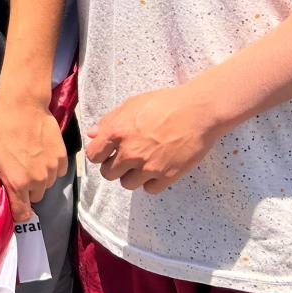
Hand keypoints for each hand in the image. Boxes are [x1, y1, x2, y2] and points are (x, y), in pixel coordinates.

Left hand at [0, 95, 67, 221]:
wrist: (22, 106)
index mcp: (17, 183)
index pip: (23, 214)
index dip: (17, 212)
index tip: (14, 206)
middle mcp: (38, 179)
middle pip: (35, 197)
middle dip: (27, 190)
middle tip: (18, 173)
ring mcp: (52, 168)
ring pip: (47, 184)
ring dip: (40, 178)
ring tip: (29, 161)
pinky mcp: (62, 157)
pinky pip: (57, 171)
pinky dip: (50, 167)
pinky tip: (40, 154)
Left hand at [84, 83, 225, 193]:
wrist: (198, 111)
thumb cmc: (165, 103)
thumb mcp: (132, 104)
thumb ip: (109, 120)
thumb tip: (93, 134)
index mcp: (117, 132)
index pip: (93, 156)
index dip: (99, 154)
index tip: (108, 152)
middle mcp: (130, 152)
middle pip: (108, 174)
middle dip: (115, 167)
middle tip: (127, 157)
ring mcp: (148, 166)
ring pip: (127, 184)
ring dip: (132, 176)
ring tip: (144, 162)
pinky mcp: (167, 176)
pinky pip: (149, 189)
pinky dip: (152, 182)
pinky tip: (158, 168)